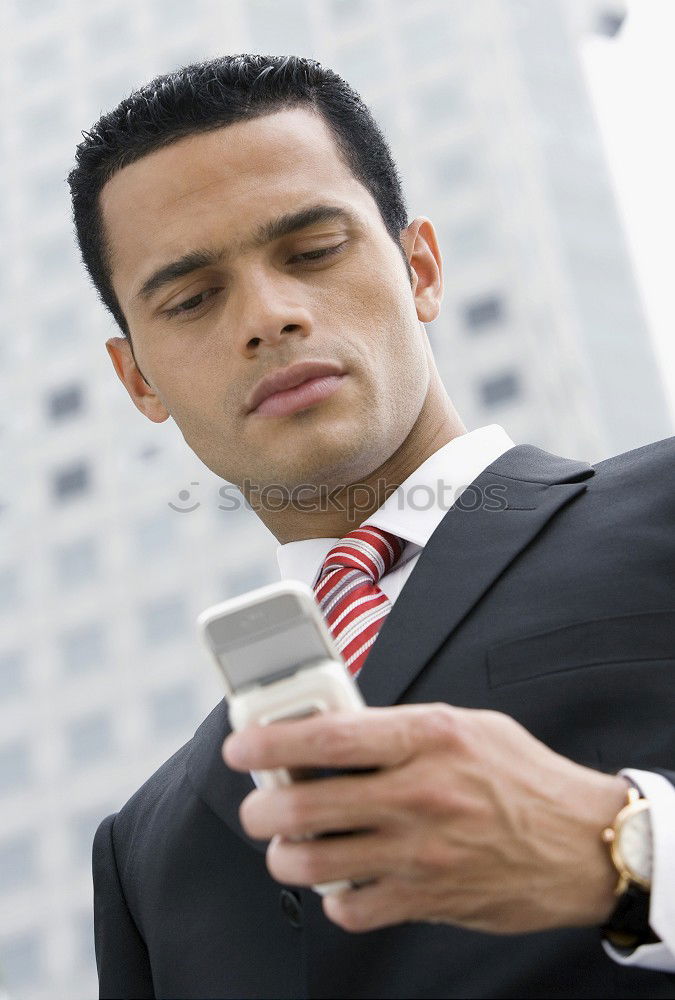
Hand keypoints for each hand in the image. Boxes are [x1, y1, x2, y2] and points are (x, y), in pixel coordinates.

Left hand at [223, 704, 627, 933]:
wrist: (580, 842)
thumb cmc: (522, 776)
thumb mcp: (465, 725)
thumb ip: (400, 727)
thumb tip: (334, 731)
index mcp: (428, 737)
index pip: (329, 736)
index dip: (271, 741)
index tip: (241, 747)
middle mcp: (420, 793)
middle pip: (307, 805)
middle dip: (263, 809)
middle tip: (258, 807)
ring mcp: (422, 851)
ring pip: (317, 863)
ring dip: (285, 857)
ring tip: (286, 848)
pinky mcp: (429, 898)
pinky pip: (353, 909)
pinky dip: (334, 900)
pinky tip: (341, 882)